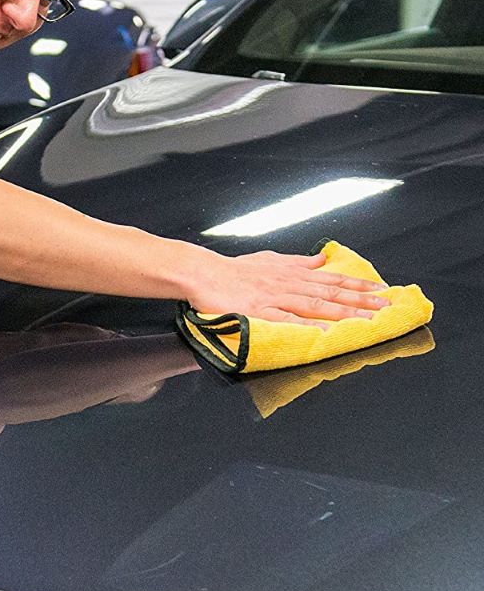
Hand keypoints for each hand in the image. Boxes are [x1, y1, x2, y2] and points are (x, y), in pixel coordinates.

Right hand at [188, 250, 390, 326]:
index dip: (359, 285)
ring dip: (344, 312)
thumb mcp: (270, 259)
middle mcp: (289, 284)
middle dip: (362, 300)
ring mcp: (275, 297)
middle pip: (331, 292)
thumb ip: (298, 262)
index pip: (333, 279)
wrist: (204, 273)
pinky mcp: (260, 311)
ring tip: (368, 319)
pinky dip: (308, 324)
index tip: (382, 290)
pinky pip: (288, 319)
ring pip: (316, 304)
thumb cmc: (234, 269)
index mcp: (292, 273)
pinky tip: (326, 331)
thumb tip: (322, 259)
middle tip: (387, 306)